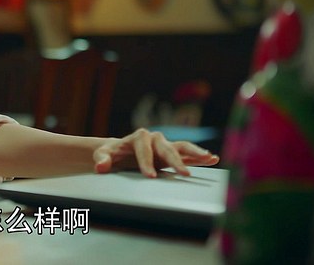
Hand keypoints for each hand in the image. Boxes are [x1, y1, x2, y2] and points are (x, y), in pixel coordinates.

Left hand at [92, 128, 218, 176]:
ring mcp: (165, 145)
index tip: (150, 176)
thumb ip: (102, 159)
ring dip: (196, 153)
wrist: (120, 150)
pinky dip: (199, 157)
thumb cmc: (111, 153)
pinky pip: (188, 154)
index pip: (144, 150)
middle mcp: (155, 138)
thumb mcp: (103, 154)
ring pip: (182, 147)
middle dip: (175, 161)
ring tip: (210, 158)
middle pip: (167, 148)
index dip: (146, 162)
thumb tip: (101, 167)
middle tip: (184, 174)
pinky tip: (212, 159)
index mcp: (139, 136)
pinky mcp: (172, 153)